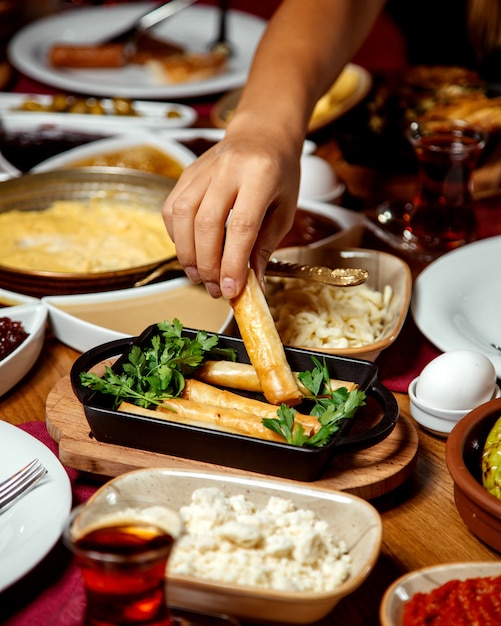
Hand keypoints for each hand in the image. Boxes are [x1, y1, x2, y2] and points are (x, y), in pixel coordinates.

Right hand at [163, 130, 300, 298]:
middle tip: (215, 288)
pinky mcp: (187, 173)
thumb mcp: (285, 209)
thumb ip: (266, 246)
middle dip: (208, 264)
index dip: (232, 263)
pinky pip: (172, 208)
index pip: (241, 226)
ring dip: (187, 254)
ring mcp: (203, 169)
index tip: (231, 290)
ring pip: (183, 216)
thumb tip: (252, 283)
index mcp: (260, 175)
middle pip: (207, 224)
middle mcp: (228, 169)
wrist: (262, 133)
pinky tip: (189, 251)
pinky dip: (177, 236)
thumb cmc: (279, 173)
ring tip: (199, 276)